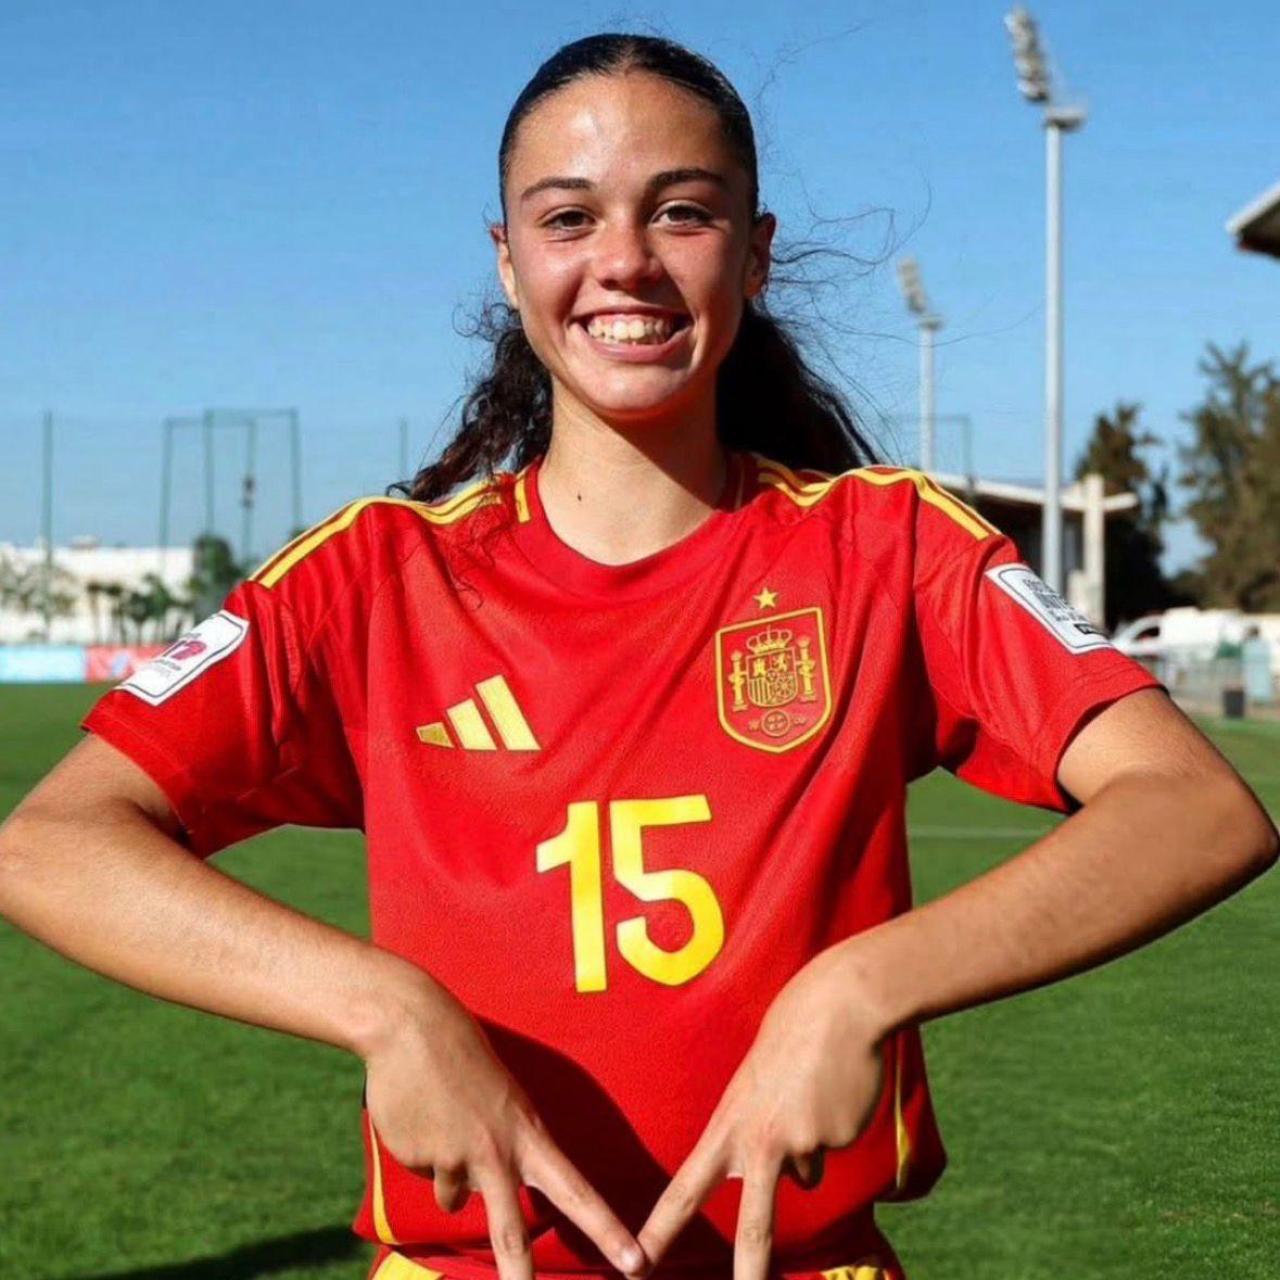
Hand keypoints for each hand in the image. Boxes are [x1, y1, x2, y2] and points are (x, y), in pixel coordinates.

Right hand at [364, 974, 647, 1279]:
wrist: (412, 1025)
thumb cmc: (463, 1057)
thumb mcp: (501, 1100)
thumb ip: (499, 1153)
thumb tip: (464, 1205)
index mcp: (528, 1134)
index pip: (577, 1191)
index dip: (607, 1230)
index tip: (636, 1261)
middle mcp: (497, 1152)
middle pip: (512, 1234)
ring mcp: (456, 1158)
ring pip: (454, 1200)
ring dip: (447, 1169)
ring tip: (441, 1117)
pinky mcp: (418, 1158)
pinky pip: (424, 1171)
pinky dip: (421, 1149)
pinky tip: (420, 1112)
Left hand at [636, 948, 886, 1279]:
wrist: (839, 1006)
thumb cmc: (792, 1037)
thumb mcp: (755, 1086)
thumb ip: (761, 1134)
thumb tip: (796, 1179)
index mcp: (728, 1125)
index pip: (685, 1188)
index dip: (660, 1229)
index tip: (636, 1264)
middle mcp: (759, 1140)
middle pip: (755, 1224)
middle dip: (750, 1272)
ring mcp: (800, 1141)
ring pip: (804, 1171)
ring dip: (808, 1138)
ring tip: (811, 1088)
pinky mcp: (835, 1139)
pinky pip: (830, 1146)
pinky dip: (833, 1122)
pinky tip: (834, 1087)